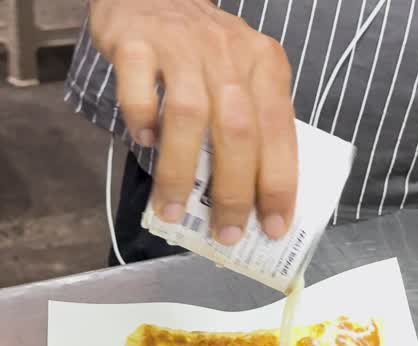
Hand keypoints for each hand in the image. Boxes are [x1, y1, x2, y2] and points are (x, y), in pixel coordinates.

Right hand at [89, 0, 296, 242]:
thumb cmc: (200, 48)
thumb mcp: (240, 73)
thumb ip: (248, 122)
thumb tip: (248, 197)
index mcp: (264, 65)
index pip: (281, 132)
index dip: (279, 184)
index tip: (274, 227)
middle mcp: (229, 53)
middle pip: (239, 130)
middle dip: (233, 191)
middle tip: (226, 232)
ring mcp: (182, 46)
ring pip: (190, 116)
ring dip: (182, 172)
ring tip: (172, 210)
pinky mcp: (136, 42)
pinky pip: (140, 88)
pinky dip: (142, 119)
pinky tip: (144, 141)